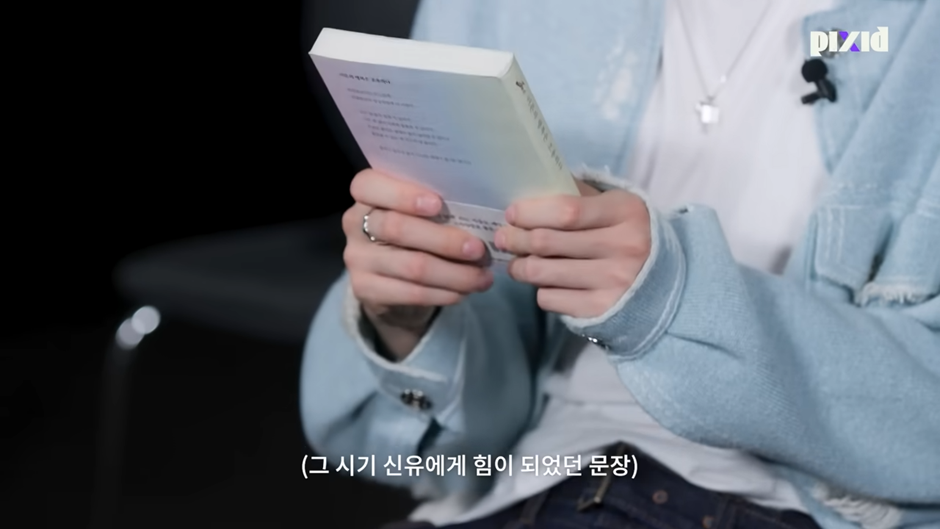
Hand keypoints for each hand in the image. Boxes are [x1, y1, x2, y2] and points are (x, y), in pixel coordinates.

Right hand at [342, 169, 493, 357]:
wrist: (392, 282)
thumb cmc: (416, 233)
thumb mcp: (421, 214)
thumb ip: (435, 206)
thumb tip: (478, 211)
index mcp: (367, 194)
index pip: (369, 185)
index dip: (402, 194)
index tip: (437, 204)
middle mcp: (354, 223)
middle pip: (397, 228)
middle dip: (444, 240)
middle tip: (478, 249)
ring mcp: (356, 258)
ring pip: (411, 265)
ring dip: (454, 273)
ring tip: (482, 277)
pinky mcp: (365, 289)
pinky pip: (411, 292)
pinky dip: (443, 293)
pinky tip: (464, 292)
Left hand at [494, 180, 650, 318]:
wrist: (667, 284)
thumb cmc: (629, 235)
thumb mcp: (616, 206)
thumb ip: (579, 195)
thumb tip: (531, 191)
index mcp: (626, 213)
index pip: (566, 210)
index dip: (531, 212)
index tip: (512, 213)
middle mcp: (624, 248)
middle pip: (547, 242)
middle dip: (515, 239)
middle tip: (504, 238)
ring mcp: (614, 282)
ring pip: (542, 273)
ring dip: (520, 267)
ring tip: (516, 263)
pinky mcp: (602, 311)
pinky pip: (550, 299)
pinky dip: (541, 291)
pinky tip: (546, 283)